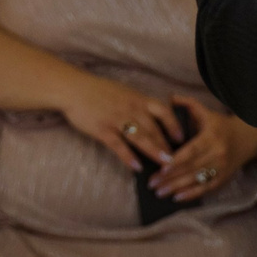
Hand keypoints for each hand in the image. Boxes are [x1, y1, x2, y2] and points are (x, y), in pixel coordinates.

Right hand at [60, 72, 179, 172]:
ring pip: (140, 138)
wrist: (74, 89)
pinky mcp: (102, 129)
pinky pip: (118, 145)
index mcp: (139, 99)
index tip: (182, 138)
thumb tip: (153, 119)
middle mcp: (132, 109)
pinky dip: (128, 157)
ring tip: (164, 165)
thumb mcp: (126, 93)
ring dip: (154, 152)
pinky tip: (136, 167)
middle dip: (167, 145)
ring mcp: (117, 120)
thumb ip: (139, 105)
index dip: (175, 126)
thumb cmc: (101, 92)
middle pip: (154, 129)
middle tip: (177, 159)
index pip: (164, 112)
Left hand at [150, 95, 253, 202]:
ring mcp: (222, 167)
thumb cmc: (220, 126)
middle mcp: (218, 153)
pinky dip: (192, 194)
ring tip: (159, 192)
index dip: (177, 161)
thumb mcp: (206, 112)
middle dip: (170, 177)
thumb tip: (169, 98)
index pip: (192, 150)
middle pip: (191, 168)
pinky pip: (207, 188)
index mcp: (212, 136)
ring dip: (177, 188)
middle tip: (151, 184)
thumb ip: (188, 105)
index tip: (161, 167)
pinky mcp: (224, 177)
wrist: (247, 138)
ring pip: (197, 180)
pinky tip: (177, 198)